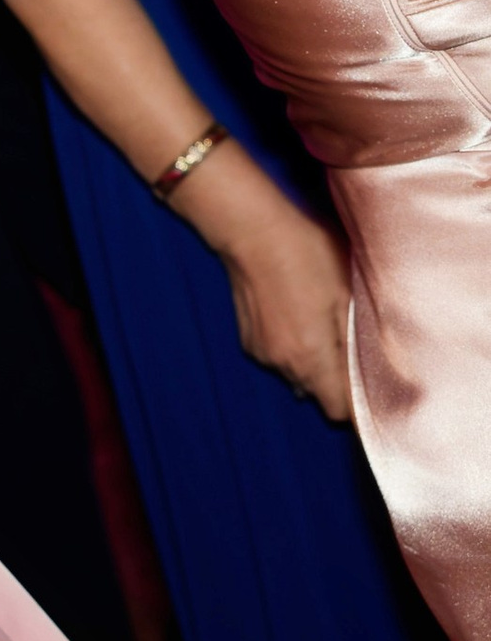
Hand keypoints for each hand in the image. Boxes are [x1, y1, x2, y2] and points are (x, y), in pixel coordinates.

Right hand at [190, 168, 353, 419]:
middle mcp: (284, 365)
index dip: (358, 404)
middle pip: (319, 393)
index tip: (371, 387)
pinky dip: (293, 348)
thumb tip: (391, 369)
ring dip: (314, 362)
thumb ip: (365, 338)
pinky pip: (280, 358)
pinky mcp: (248, 340)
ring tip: (322, 324)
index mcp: (312, 357)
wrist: (251, 230)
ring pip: (298, 375)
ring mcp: (263, 354)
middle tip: (351, 344)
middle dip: (337, 379)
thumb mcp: (348, 291)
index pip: (339, 410)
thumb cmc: (305, 255)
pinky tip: (297, 314)